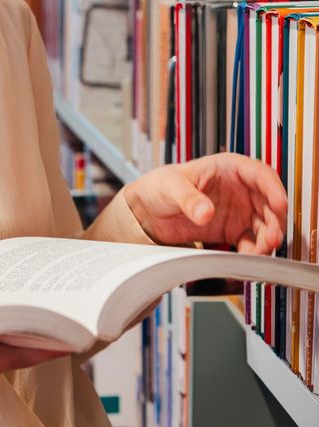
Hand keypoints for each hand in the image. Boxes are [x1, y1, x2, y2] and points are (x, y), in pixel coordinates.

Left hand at [124, 153, 287, 252]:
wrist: (147, 210)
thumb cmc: (160, 186)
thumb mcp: (171, 186)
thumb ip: (189, 198)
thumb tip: (206, 212)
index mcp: (228, 168)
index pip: (259, 174)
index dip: (273, 188)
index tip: (279, 204)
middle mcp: (238, 189)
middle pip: (268, 203)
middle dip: (274, 220)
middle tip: (272, 237)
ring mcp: (237, 211)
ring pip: (263, 224)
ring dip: (267, 238)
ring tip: (262, 250)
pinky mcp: (231, 231)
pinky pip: (249, 242)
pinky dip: (252, 251)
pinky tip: (248, 258)